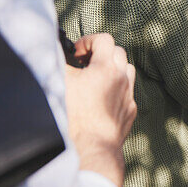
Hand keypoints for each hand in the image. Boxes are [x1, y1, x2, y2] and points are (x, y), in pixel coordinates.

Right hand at [64, 33, 136, 186]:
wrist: (91, 147)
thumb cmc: (73, 116)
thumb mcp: (60, 83)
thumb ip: (61, 63)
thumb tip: (57, 52)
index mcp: (106, 67)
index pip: (103, 39)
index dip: (87, 41)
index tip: (76, 53)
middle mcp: (122, 78)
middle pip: (117, 52)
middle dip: (100, 54)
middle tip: (84, 65)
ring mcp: (128, 95)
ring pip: (126, 71)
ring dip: (112, 70)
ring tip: (94, 80)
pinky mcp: (130, 111)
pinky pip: (126, 92)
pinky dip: (116, 90)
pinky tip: (101, 99)